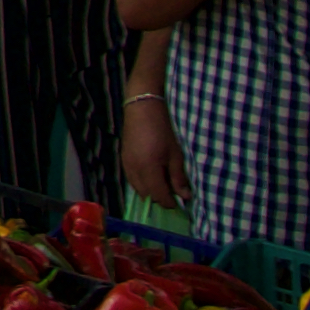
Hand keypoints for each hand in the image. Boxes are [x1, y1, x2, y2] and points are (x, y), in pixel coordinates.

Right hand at [118, 91, 185, 212]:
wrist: (143, 107)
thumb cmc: (164, 128)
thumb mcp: (176, 153)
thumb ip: (179, 176)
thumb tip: (185, 196)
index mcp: (149, 169)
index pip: (159, 196)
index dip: (170, 203)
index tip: (181, 203)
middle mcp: (134, 170)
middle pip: (146, 195)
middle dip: (160, 198)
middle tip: (173, 193)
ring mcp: (126, 164)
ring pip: (137, 188)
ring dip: (150, 191)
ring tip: (162, 184)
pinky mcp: (123, 158)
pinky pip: (132, 178)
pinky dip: (141, 182)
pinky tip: (151, 175)